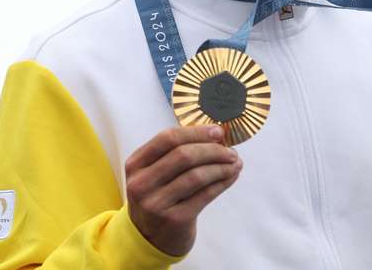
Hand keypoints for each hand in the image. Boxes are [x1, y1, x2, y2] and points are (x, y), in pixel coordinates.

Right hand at [125, 125, 242, 256]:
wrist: (150, 240)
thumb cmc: (159, 198)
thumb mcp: (155, 174)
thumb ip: (177, 153)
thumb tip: (216, 135)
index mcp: (136, 164)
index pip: (168, 138)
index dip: (196, 132)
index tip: (218, 132)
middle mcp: (141, 183)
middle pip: (184, 155)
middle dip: (214, 150)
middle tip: (231, 151)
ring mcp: (156, 203)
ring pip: (197, 175)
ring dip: (222, 167)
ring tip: (235, 163)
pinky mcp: (175, 219)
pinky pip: (205, 194)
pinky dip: (222, 182)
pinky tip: (231, 177)